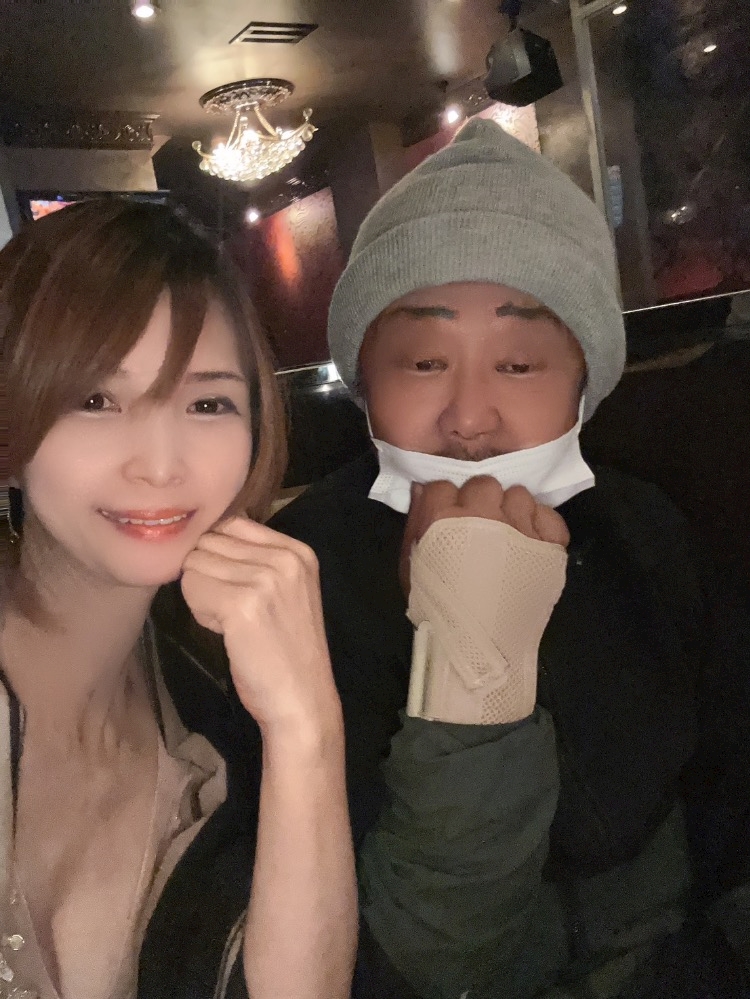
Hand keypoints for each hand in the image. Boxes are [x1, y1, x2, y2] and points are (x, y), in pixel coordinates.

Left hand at [181, 517, 341, 745]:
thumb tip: (205, 538)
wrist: (302, 700)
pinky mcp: (242, 604)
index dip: (219, 554)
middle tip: (231, 610)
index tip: (235, 588)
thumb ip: (256, 560)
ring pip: (196, 564)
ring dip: (201, 594)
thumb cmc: (287, 650)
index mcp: (298, 551)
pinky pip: (192, 588)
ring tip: (229, 622)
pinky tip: (224, 631)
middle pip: (210, 542)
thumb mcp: (286, 591)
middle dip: (208, 574)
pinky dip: (199, 611)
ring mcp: (265, 579)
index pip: (232, 523)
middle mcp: (285, 558)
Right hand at [400, 477, 569, 597]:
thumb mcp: (410, 568)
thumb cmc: (436, 611)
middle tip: (479, 527)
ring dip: (511, 511)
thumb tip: (420, 490)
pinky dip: (541, 526)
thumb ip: (415, 524)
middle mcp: (483, 514)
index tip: (446, 519)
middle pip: (484, 484)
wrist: (477, 649)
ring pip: (518, 495)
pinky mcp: (549, 545)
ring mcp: (520, 527)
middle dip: (479, 501)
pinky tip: (530, 542)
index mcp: (443, 517)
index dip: (444, 502)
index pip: (444, 485)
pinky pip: (549, 515)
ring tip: (507, 536)